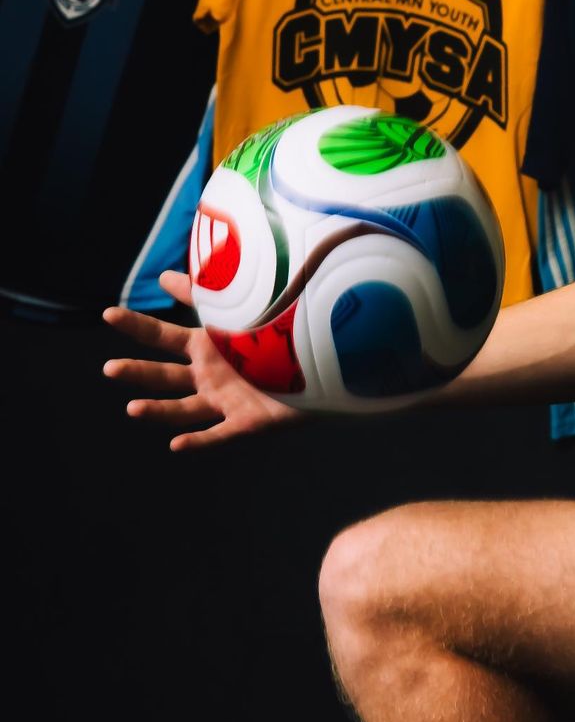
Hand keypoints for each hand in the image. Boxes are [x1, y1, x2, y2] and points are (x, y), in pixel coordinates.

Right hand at [101, 270, 297, 451]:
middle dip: (137, 373)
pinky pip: (220, 435)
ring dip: (158, 410)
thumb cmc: (275, 335)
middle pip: (165, 376)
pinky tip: (177, 445)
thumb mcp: (235, 311)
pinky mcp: (247, 422)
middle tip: (110, 369)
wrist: (320, 362)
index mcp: (202, 349)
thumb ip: (200, 295)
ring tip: (133, 409)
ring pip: (184, 409)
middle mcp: (207, 377)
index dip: (135, 326)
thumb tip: (163, 276)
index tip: (107, 314)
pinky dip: (199, 441)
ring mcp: (224, 401)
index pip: (160, 337)